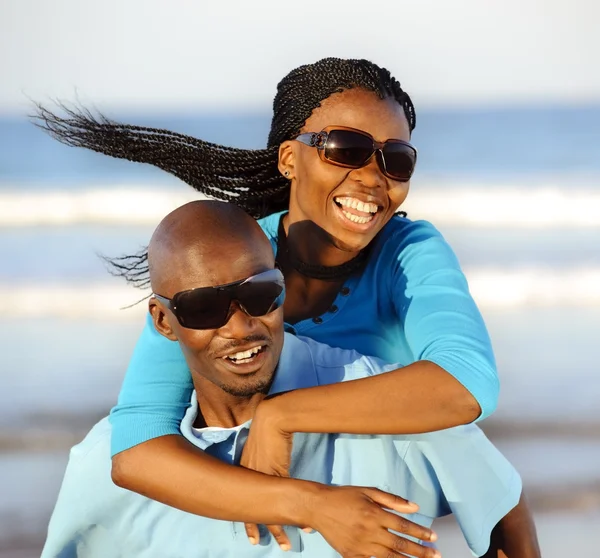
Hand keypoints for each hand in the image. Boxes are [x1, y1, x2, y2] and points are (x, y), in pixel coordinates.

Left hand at [240, 400, 295, 549]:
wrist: (273, 418)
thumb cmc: (266, 428)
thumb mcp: (257, 447)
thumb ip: (257, 459)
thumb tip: (262, 465)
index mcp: (244, 471)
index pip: (241, 501)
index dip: (245, 518)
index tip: (249, 532)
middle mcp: (250, 477)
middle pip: (251, 510)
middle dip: (255, 528)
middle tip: (256, 543)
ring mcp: (262, 478)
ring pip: (268, 510)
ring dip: (277, 528)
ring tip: (285, 544)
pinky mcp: (276, 475)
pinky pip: (285, 500)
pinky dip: (294, 514)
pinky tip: (301, 524)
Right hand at [308, 485, 439, 557]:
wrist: (318, 507)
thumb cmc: (344, 496)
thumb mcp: (368, 491)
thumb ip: (392, 500)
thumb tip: (414, 507)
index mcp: (374, 514)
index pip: (404, 526)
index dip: (421, 532)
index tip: (434, 537)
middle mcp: (370, 531)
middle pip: (400, 545)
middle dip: (421, 552)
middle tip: (436, 554)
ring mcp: (361, 546)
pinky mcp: (352, 555)